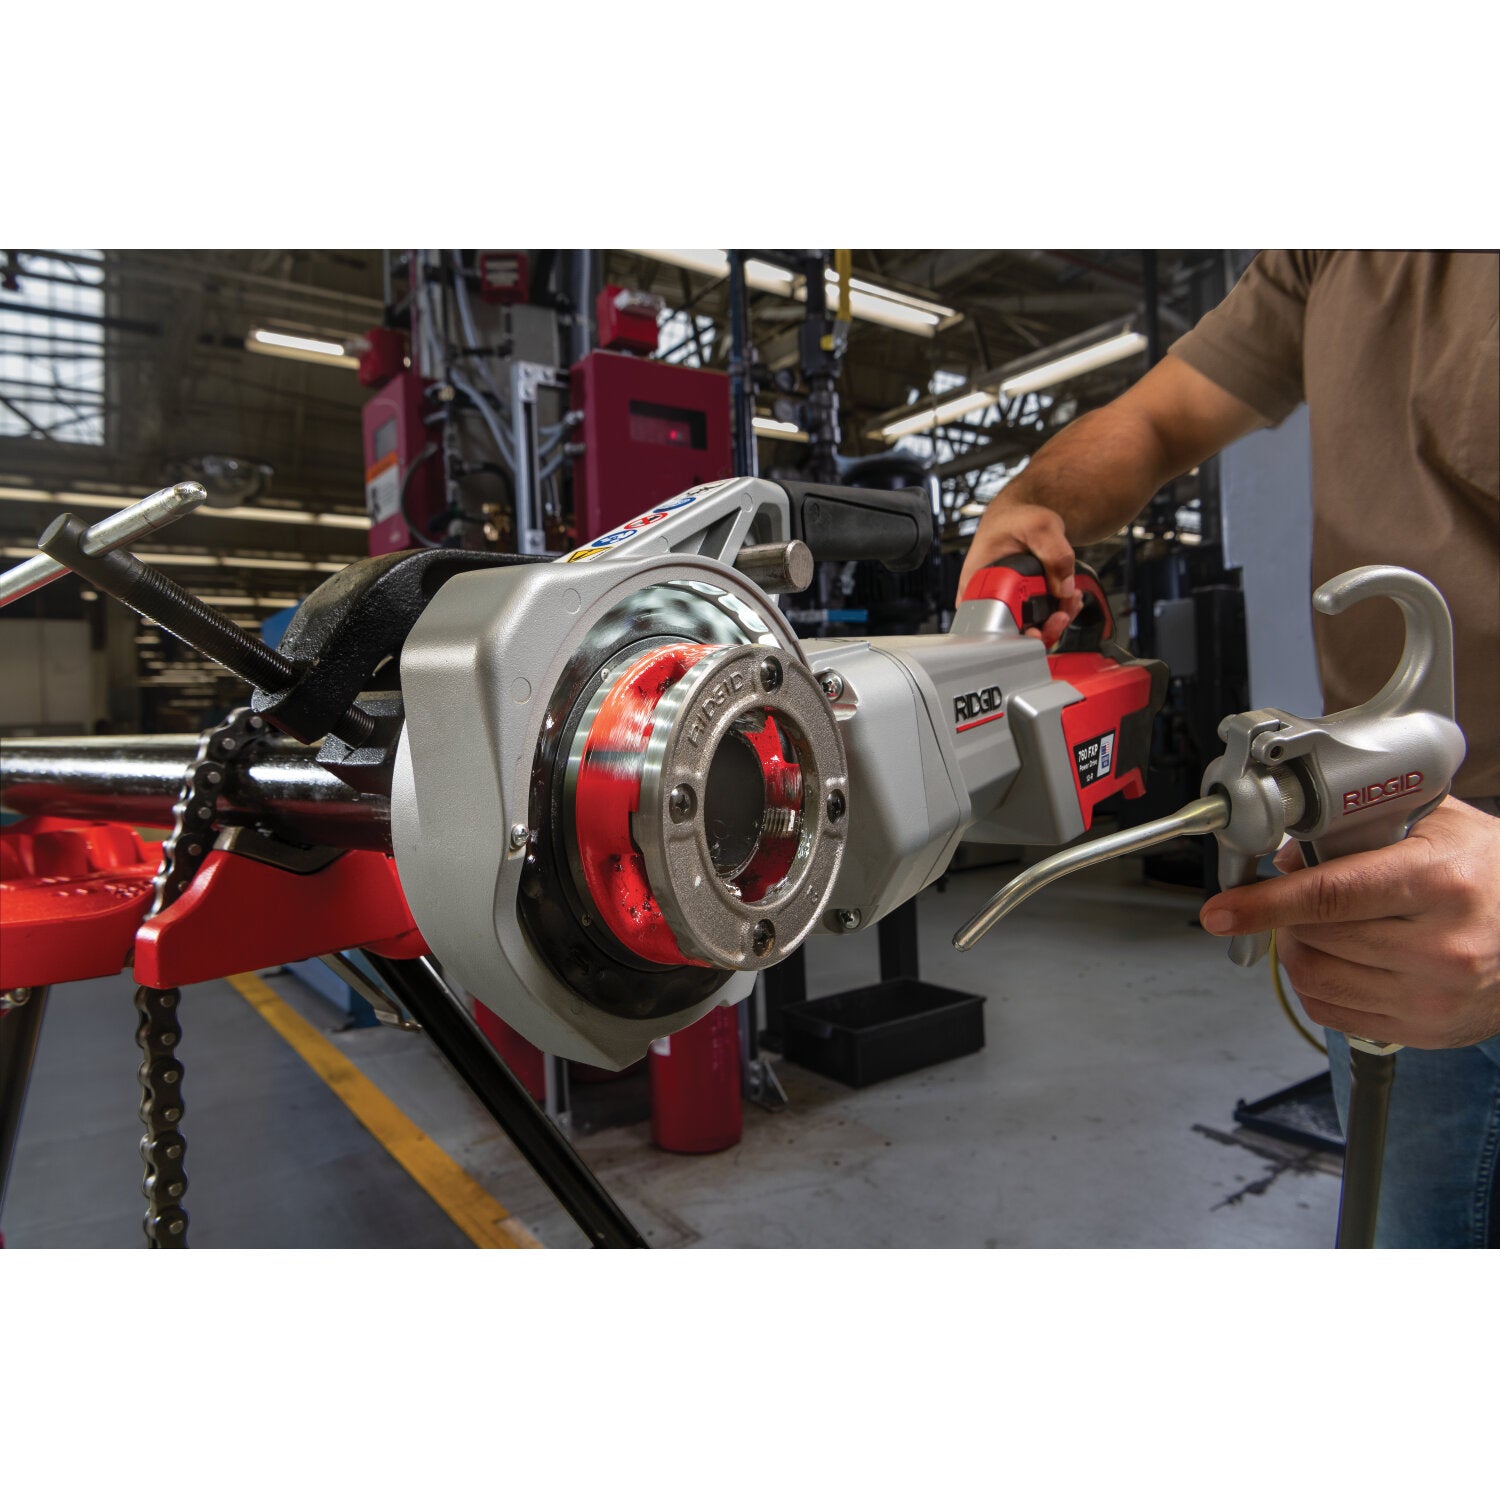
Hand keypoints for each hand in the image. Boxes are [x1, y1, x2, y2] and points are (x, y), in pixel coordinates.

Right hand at [956, 501, 1084, 646]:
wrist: (1020, 515)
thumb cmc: (1016, 518)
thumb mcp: (1038, 525)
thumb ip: (1054, 553)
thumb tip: (1065, 589)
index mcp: (975, 581)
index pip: (987, 621)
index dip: (1013, 633)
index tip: (1035, 630)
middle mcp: (987, 596)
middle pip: (1012, 631)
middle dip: (1043, 628)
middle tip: (1061, 614)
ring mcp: (1006, 601)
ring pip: (1029, 627)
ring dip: (1056, 620)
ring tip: (1071, 599)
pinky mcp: (1022, 602)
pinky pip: (1040, 617)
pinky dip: (1059, 612)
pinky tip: (1069, 597)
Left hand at [1198, 798, 1499, 1049]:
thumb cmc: (1492, 873)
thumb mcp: (1440, 826)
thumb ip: (1364, 828)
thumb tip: (1290, 855)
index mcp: (1441, 884)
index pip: (1330, 896)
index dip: (1265, 903)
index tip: (1221, 910)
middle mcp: (1442, 947)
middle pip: (1315, 938)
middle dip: (1289, 917)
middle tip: (1300, 900)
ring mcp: (1435, 996)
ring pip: (1316, 979)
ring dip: (1298, 951)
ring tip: (1322, 928)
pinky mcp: (1427, 1030)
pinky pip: (1334, 1014)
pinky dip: (1317, 985)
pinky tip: (1340, 960)